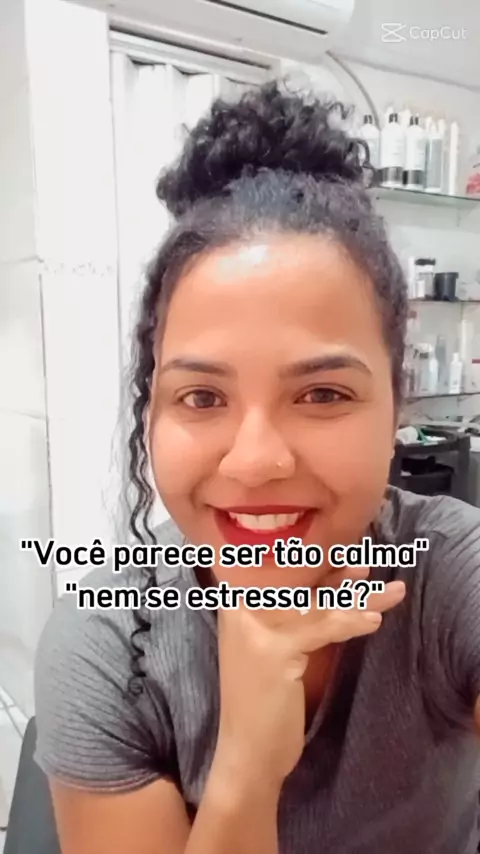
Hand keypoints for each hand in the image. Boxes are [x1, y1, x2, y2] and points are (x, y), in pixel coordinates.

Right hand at [214, 568, 404, 790]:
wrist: (247, 749)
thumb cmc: (263, 696)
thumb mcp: (278, 645)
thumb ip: (298, 610)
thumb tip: (341, 575)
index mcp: (236, 601)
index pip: (281, 567)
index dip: (316, 556)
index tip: (349, 551)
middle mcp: (240, 606)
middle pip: (300, 581)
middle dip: (340, 573)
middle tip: (369, 564)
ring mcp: (254, 627)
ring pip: (316, 603)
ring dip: (358, 598)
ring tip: (391, 592)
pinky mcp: (273, 651)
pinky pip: (321, 628)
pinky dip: (351, 624)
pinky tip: (374, 622)